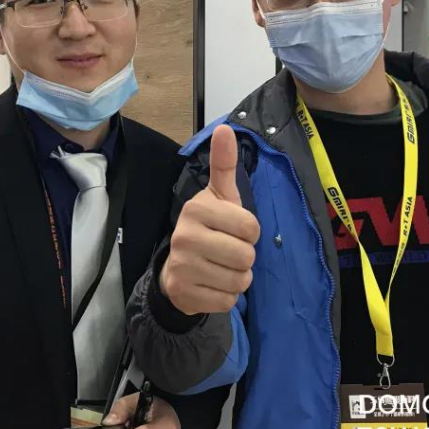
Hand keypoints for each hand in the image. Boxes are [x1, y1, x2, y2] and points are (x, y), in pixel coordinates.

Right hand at [160, 125, 259, 314]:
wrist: (176, 270)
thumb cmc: (207, 228)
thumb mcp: (218, 196)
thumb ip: (224, 164)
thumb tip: (225, 127)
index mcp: (197, 209)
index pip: (251, 227)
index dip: (250, 232)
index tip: (234, 230)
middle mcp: (185, 236)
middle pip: (247, 256)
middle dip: (245, 258)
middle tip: (228, 252)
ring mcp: (182, 266)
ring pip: (240, 280)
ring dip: (238, 278)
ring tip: (221, 268)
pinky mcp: (184, 293)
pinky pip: (228, 301)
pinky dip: (227, 296)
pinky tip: (212, 284)